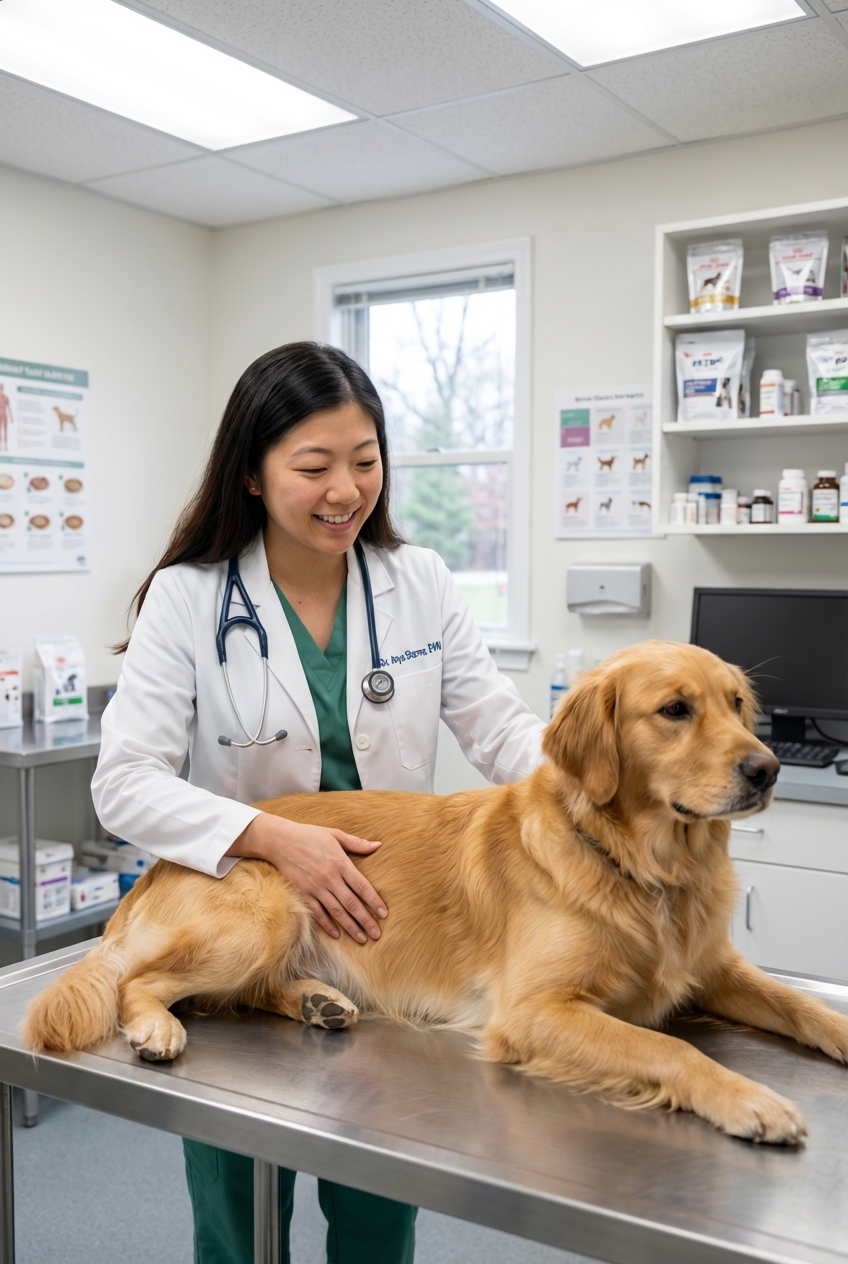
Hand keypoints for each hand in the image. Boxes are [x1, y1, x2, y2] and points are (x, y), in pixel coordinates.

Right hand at [227, 813, 386, 943]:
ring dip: (350, 927)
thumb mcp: (335, 835)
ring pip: (337, 911)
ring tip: (361, 939)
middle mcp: (330, 878)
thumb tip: (378, 845)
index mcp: (341, 863)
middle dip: (365, 920)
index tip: (384, 914)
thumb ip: (357, 843)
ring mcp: (316, 887)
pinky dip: (327, 925)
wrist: (280, 841)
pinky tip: (337, 934)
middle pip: (351, 903)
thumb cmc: (310, 835)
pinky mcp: (303, 893)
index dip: (374, 901)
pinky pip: (317, 912)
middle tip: (377, 934)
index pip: (362, 886)